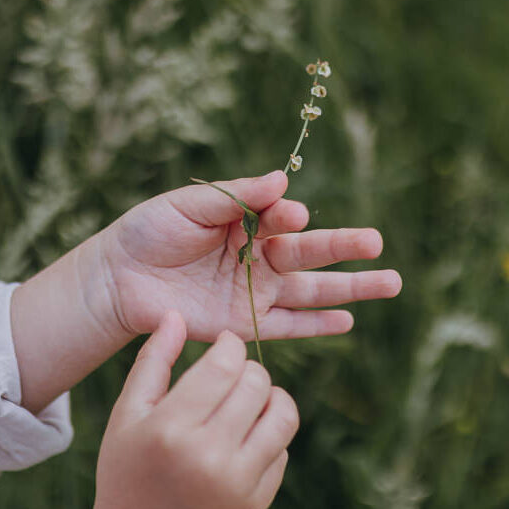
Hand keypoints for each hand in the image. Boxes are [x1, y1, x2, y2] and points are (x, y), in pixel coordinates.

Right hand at [68, 313, 297, 508]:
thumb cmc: (127, 473)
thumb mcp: (126, 416)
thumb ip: (153, 362)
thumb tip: (176, 314)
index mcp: (170, 429)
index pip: (224, 365)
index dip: (230, 346)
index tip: (223, 347)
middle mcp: (209, 455)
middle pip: (257, 383)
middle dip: (247, 370)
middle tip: (231, 377)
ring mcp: (239, 482)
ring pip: (283, 414)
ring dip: (270, 398)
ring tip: (248, 400)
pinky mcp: (258, 501)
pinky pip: (282, 449)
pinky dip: (269, 435)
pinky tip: (242, 439)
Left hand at [94, 170, 401, 342]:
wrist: (118, 279)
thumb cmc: (149, 233)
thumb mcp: (191, 205)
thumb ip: (237, 196)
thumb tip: (284, 181)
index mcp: (247, 223)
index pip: (283, 219)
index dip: (289, 217)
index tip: (289, 214)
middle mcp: (258, 258)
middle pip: (310, 254)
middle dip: (344, 248)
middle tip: (377, 244)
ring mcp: (254, 293)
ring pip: (311, 291)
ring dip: (350, 288)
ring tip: (390, 283)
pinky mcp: (244, 325)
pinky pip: (288, 326)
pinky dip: (317, 325)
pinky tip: (348, 322)